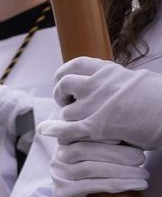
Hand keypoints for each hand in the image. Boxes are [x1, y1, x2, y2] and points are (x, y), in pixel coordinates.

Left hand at [42, 58, 161, 151]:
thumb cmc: (161, 100)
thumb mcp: (141, 79)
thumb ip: (120, 79)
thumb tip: (112, 78)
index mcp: (111, 71)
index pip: (78, 65)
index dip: (65, 73)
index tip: (63, 81)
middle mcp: (99, 84)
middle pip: (64, 84)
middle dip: (61, 94)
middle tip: (66, 103)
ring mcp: (96, 105)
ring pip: (66, 110)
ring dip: (66, 118)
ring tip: (74, 123)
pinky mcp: (98, 126)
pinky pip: (67, 129)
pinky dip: (55, 130)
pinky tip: (46, 131)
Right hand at [50, 139, 148, 196]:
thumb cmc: (102, 181)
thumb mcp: (105, 157)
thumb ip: (110, 144)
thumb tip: (131, 133)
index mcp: (67, 143)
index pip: (80, 134)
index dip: (101, 134)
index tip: (125, 137)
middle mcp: (58, 158)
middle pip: (83, 150)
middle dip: (115, 153)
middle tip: (140, 159)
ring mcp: (57, 176)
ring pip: (89, 168)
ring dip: (120, 171)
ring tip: (142, 175)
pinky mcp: (62, 194)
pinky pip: (89, 186)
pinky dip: (115, 184)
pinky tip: (133, 185)